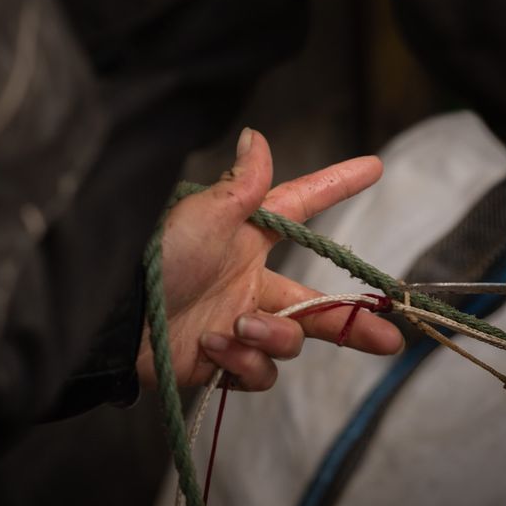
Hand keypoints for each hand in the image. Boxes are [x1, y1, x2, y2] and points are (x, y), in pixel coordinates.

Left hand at [137, 128, 402, 390]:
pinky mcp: (224, 365)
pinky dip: (242, 362)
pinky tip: (211, 349)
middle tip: (389, 339)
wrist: (116, 326)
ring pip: (289, 341)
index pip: (301, 209)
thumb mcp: (204, 215)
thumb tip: (257, 134)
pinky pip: (260, 372)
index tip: (375, 166)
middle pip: (318, 305)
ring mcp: (238, 327)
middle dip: (353, 323)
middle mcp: (248, 284)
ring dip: (271, 336)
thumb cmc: (156, 261)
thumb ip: (244, 184)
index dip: (336, 186)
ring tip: (235, 328)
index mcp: (246, 241)